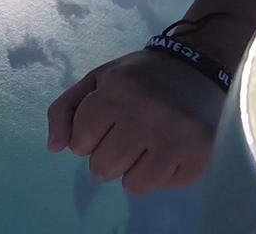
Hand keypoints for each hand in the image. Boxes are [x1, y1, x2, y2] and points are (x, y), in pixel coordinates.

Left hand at [47, 49, 226, 195]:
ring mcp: (177, 137)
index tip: (104, 121)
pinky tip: (167, 149)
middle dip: (107, 156)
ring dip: (132, 170)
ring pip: (132, 185)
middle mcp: (147, 114)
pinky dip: (159, 174)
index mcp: (117, 90)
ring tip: (145, 145)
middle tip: (126, 134)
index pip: (80, 142)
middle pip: (102, 168)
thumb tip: (54, 148)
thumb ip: (65, 110)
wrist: (194, 69)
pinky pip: (161, 187)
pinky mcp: (200, 156)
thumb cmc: (138, 78)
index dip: (87, 136)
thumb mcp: (96, 81)